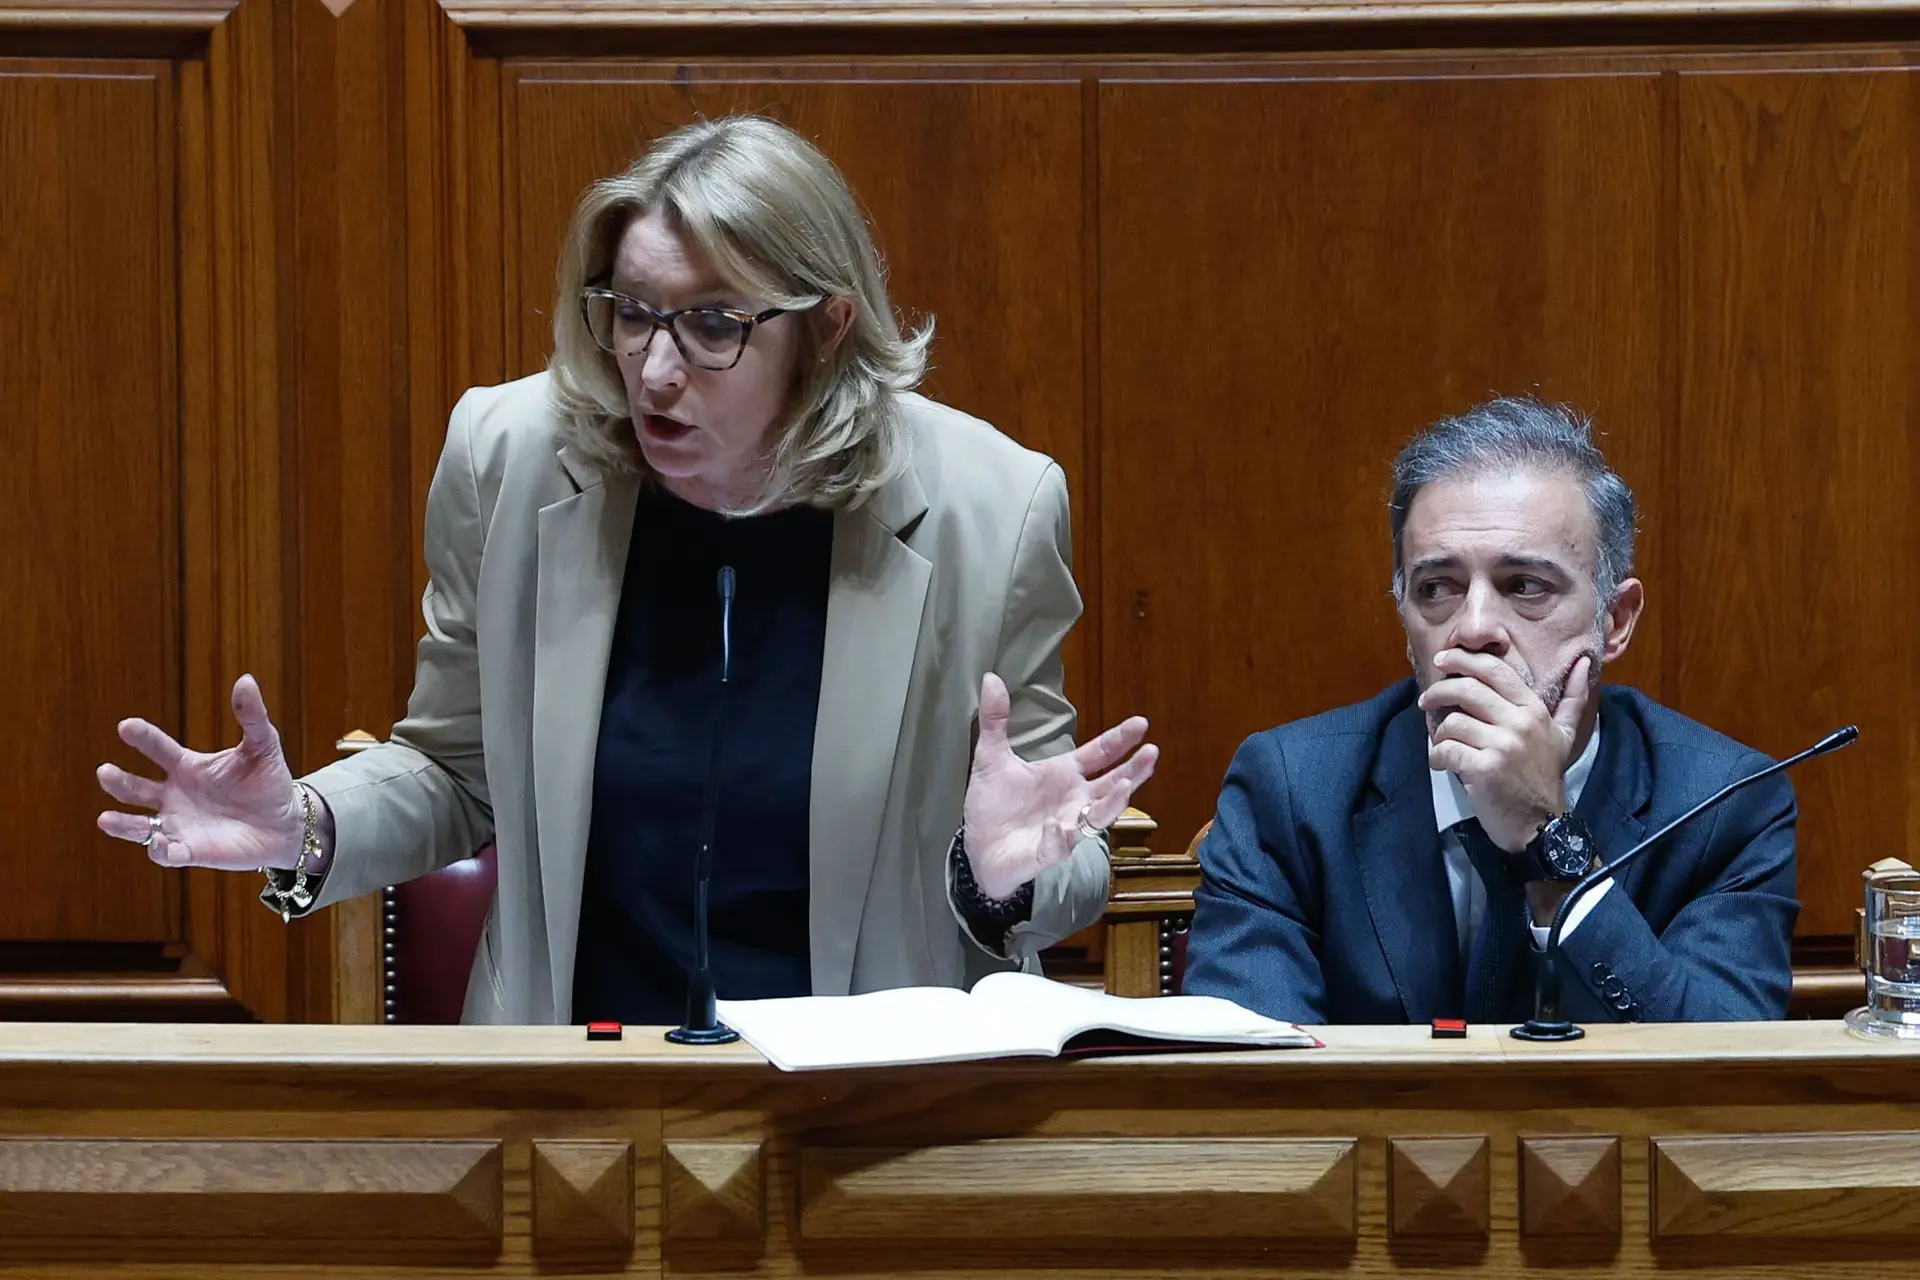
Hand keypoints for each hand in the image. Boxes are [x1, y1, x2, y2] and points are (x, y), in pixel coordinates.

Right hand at [95, 674, 307, 870]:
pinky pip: (167, 853)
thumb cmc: (269, 781)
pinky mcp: (191, 850)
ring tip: (105, 819)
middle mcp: (174, 795)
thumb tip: (246, 680)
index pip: (158, 749)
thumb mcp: (263, 746)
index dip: (142, 738)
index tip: (126, 726)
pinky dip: (160, 850)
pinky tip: (159, 843)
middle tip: (105, 772)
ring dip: (123, 824)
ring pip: (140, 826)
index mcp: (186, 767)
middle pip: (136, 788)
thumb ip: (252, 716)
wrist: (285, 824)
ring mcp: (179, 824)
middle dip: (118, 781)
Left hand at [961, 673, 1159, 899]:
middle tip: (1151, 752)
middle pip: (1111, 785)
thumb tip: (991, 678)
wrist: (977, 848)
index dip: (1120, 740)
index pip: (1100, 755)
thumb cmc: (993, 805)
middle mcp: (1072, 801)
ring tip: (1125, 785)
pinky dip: (1060, 837)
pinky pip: (1058, 846)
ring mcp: (1063, 828)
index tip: (1141, 723)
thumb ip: (995, 719)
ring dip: (1112, 803)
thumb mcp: (991, 756)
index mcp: (1064, 775)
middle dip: (1133, 770)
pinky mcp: (1045, 853)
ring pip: (1097, 817)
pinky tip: (1058, 827)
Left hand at [1419, 650, 1592, 853]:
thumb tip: (1583, 662)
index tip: (1442, 659)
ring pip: (1452, 722)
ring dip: (1440, 734)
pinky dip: (1437, 756)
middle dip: (1438, 692)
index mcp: (1534, 710)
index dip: (1463, 659)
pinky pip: (1445, 750)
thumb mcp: (1564, 735)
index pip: (1494, 669)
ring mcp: (1502, 747)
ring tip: (1445, 745)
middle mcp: (1520, 723)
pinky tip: (1442, 763)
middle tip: (1426, 701)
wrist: (1542, 824)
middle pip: (1466, 689)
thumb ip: (1573, 698)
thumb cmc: (1545, 776)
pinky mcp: (1484, 770)